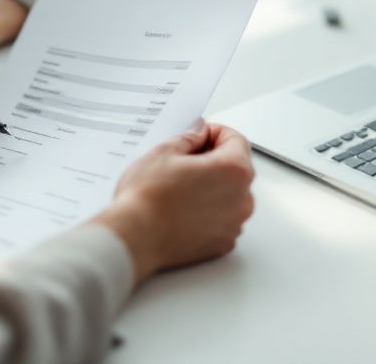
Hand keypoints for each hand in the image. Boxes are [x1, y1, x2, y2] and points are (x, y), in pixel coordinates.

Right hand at [95, 124, 254, 283]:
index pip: (236, 140)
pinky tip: (182, 210)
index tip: (199, 136)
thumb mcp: (164, 152)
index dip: (214, 133)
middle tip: (184, 161)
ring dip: (212, 187)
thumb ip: (189, 138)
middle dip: (213, 160)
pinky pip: (222, 220)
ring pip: (230, 196)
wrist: (134, 238)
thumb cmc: (146, 199)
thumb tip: (197, 135)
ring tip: (180, 188)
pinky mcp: (223, 243)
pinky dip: (208, 212)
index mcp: (233, 170)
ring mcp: (234, 224)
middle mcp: (242, 199)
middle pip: (235, 169)